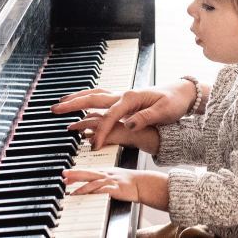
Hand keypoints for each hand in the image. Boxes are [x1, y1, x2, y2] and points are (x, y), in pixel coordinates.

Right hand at [52, 81, 198, 147]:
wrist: (182, 93)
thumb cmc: (174, 102)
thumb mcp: (165, 111)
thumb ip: (146, 117)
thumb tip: (130, 123)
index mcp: (131, 98)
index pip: (110, 116)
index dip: (101, 131)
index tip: (95, 145)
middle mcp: (123, 95)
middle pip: (93, 98)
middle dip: (73, 104)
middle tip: (55, 110)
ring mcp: (122, 96)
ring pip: (94, 95)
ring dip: (76, 99)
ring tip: (60, 103)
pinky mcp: (123, 100)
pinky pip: (100, 99)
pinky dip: (87, 100)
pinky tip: (80, 105)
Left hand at [63, 167, 168, 209]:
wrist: (144, 183)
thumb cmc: (131, 181)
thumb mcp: (116, 177)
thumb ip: (105, 179)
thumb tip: (94, 184)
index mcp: (106, 171)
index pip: (88, 171)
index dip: (76, 172)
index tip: (65, 174)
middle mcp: (107, 175)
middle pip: (88, 173)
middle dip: (75, 174)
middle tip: (63, 175)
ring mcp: (112, 182)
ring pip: (94, 183)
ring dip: (82, 188)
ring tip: (72, 193)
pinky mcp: (116, 189)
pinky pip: (103, 191)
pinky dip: (95, 193)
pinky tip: (88, 196)